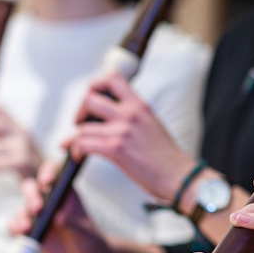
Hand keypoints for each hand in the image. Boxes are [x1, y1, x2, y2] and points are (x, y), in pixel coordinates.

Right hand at [9, 160, 112, 252]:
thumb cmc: (87, 239)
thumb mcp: (83, 230)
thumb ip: (71, 223)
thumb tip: (58, 217)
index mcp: (65, 191)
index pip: (53, 172)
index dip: (48, 171)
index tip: (48, 180)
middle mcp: (49, 199)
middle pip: (33, 187)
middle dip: (32, 195)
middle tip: (38, 208)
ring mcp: (38, 213)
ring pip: (23, 205)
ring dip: (22, 214)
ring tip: (27, 226)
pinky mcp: (30, 228)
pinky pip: (16, 224)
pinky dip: (15, 227)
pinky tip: (21, 232)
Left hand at [68, 71, 194, 200]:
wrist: (177, 175)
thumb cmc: (165, 156)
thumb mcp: (151, 124)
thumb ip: (132, 116)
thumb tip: (107, 119)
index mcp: (140, 104)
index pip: (112, 78)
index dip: (96, 85)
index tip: (92, 99)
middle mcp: (130, 113)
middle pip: (89, 98)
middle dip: (79, 111)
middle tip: (81, 124)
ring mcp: (122, 130)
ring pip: (82, 127)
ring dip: (76, 138)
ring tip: (79, 146)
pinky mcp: (116, 148)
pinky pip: (83, 143)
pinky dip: (76, 151)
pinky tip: (80, 156)